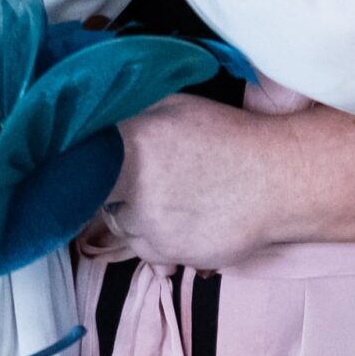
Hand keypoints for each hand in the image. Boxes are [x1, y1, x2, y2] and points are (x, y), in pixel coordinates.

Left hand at [93, 97, 354, 270]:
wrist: (277, 178)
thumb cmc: (227, 134)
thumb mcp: (173, 102)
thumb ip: (128, 107)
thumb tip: (87, 110)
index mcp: (131, 137)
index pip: (77, 158)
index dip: (77, 161)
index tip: (79, 161)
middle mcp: (133, 183)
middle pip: (93, 192)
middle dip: (108, 186)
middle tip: (136, 174)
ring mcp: (150, 222)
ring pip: (119, 222)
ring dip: (133, 213)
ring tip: (168, 194)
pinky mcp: (167, 253)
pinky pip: (145, 248)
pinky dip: (156, 235)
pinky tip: (183, 214)